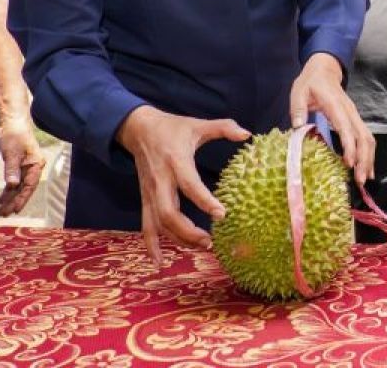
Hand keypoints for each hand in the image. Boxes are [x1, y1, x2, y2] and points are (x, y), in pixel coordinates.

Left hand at [0, 111, 45, 216]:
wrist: (13, 123)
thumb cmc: (15, 135)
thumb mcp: (12, 153)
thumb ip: (12, 169)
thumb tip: (13, 185)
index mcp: (36, 164)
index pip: (30, 185)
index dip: (22, 199)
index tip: (15, 210)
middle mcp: (33, 168)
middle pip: (25, 188)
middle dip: (15, 201)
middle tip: (3, 214)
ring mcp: (26, 167)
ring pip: (19, 187)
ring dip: (11, 198)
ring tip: (1, 210)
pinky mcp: (19, 166)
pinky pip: (15, 181)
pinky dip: (9, 190)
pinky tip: (3, 198)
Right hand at [115, 105, 249, 266]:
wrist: (138, 129)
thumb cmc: (173, 128)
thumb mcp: (198, 124)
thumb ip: (224, 127)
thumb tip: (248, 134)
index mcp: (176, 162)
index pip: (190, 185)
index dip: (205, 201)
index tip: (222, 214)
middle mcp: (161, 181)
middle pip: (169, 213)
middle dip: (188, 231)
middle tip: (210, 241)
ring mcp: (151, 193)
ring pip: (159, 223)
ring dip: (178, 239)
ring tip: (202, 247)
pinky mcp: (146, 199)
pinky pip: (146, 225)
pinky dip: (151, 245)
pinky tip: (159, 262)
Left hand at [290, 53, 375, 185]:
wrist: (324, 70)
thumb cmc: (310, 82)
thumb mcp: (298, 92)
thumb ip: (298, 109)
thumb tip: (298, 128)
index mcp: (335, 105)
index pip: (346, 127)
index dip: (349, 146)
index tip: (348, 163)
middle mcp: (349, 111)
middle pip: (363, 136)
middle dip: (364, 159)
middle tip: (359, 180)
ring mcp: (354, 116)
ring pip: (368, 138)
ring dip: (368, 159)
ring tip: (364, 179)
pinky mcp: (354, 120)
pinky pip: (365, 138)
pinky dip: (368, 154)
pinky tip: (365, 168)